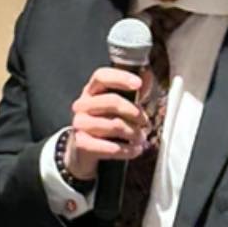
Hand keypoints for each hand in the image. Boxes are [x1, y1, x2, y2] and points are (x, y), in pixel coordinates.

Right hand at [65, 67, 150, 181]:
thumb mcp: (117, 104)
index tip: (138, 84)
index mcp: (91, 90)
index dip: (121, 78)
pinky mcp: (82, 144)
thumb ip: (132, 91)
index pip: (102, 76)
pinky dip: (128, 150)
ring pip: (114, 125)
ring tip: (141, 137)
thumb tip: (147, 76)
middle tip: (145, 121)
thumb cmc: (106, 121)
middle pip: (111, 101)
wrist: (85, 148)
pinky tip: (135, 150)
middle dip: (134, 112)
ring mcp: (80, 124)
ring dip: (134, 133)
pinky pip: (111, 148)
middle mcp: (83, 105)